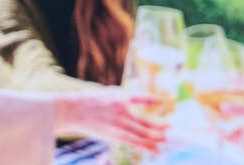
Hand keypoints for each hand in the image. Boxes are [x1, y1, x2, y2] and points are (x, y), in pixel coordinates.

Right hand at [51, 88, 168, 155]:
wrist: (73, 111)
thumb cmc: (90, 100)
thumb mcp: (108, 92)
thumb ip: (125, 95)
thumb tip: (141, 92)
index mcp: (120, 97)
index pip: (143, 98)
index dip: (156, 100)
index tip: (167, 102)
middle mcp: (121, 111)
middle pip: (146, 121)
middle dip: (160, 125)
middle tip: (171, 128)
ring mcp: (118, 125)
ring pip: (143, 134)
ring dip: (157, 138)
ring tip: (166, 139)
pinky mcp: (114, 136)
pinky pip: (134, 143)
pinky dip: (147, 147)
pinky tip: (156, 150)